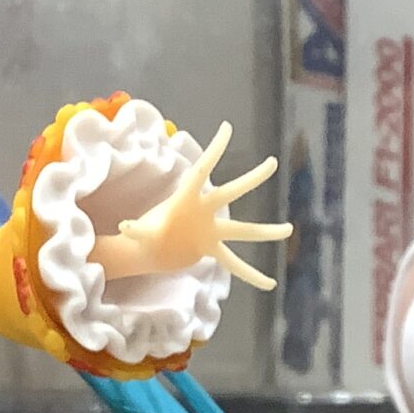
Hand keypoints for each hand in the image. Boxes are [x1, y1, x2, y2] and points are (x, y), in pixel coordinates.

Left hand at [88, 122, 292, 291]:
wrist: (148, 250)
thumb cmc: (145, 235)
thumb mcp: (141, 234)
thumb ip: (136, 231)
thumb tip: (124, 228)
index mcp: (187, 199)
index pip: (203, 169)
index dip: (215, 150)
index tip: (227, 128)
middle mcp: (205, 211)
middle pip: (232, 192)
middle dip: (252, 179)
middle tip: (272, 163)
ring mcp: (212, 231)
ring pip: (243, 231)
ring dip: (266, 231)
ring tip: (289, 229)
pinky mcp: (212, 249)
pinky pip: (235, 264)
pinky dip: (250, 275)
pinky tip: (269, 284)